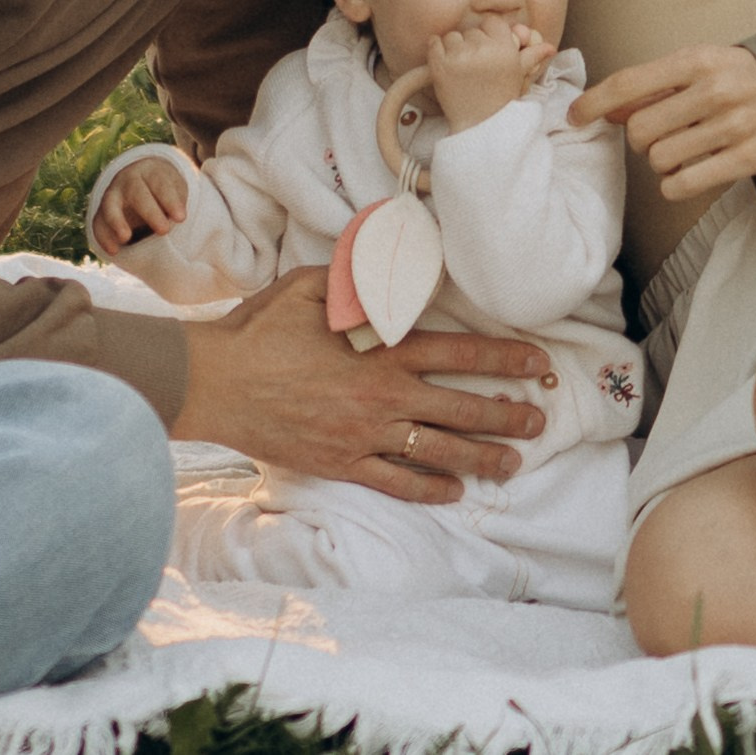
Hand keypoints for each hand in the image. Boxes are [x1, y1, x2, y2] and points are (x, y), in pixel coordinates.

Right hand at [93, 157, 186, 254]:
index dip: (170, 201)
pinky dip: (103, 237)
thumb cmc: (165, 192)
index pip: (160, 184)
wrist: (142, 183)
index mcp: (150, 172)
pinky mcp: (101, 213)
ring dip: (116, 221)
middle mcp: (128, 181)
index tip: (181, 218)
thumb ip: (176, 204)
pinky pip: (98, 224)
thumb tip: (178, 221)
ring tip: (125, 237)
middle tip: (164, 230)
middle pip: (136, 192)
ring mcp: (112, 196)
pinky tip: (114, 251)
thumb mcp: (176, 190)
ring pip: (110, 206)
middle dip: (150, 212)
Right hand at [175, 267, 550, 502]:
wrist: (215, 381)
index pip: (460, 355)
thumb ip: (355, 278)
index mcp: (382, 350)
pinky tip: (454, 492)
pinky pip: (396, 482)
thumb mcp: (308, 285)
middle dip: (508, 415)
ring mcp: (364, 434)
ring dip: (483, 457)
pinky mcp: (342, 463)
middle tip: (540, 419)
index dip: (505, 359)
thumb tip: (388, 263)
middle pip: (463, 409)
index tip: (536, 363)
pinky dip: (429, 489)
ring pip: (440, 450)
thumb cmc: (260, 329)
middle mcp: (383, 395)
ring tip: (514, 463)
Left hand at [427, 18, 553, 129]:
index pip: (492, 22)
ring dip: (454, 47)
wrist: (480, 124)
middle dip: (472, 44)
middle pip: (472, 30)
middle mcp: (482, 49)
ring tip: (462, 68)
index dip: (489, 34)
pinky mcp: (439, 65)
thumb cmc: (501, 98)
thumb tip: (550, 47)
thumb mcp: (519, 75)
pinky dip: (437, 49)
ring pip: (453, 36)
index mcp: (504, 48)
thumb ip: (532, 56)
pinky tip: (447, 64)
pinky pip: (434, 42)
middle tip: (476, 66)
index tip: (488, 49)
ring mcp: (459, 56)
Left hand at [569, 43, 755, 200]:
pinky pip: (681, 185)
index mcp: (698, 60)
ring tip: (681, 151)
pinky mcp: (749, 158)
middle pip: (639, 130)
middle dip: (639, 139)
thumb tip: (603, 111)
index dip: (592, 102)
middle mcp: (715, 90)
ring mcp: (733, 125)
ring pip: (658, 159)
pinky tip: (688, 173)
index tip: (572, 117)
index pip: (628, 83)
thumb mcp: (700, 68)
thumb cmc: (740, 79)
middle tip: (658, 136)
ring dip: (660, 162)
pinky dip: (674, 185)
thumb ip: (653, 87)